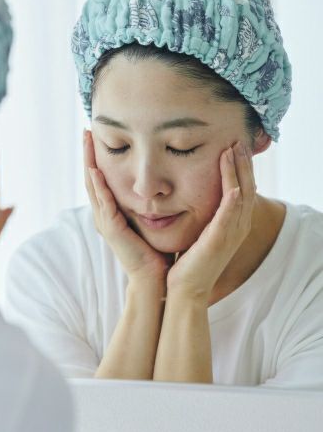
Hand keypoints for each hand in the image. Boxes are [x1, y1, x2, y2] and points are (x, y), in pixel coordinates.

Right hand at [84, 130, 172, 288]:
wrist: (153, 279)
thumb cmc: (154, 253)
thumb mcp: (149, 221)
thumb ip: (147, 205)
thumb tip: (161, 187)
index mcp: (111, 212)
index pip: (100, 179)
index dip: (97, 157)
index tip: (97, 136)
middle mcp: (104, 215)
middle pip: (91, 178)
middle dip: (88, 154)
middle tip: (86, 130)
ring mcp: (105, 222)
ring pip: (92, 186)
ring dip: (89, 162)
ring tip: (87, 142)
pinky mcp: (112, 229)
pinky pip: (104, 203)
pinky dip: (98, 186)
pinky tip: (96, 169)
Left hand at [166, 142, 255, 298]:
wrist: (184, 289)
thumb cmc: (187, 263)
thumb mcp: (197, 234)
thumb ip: (199, 218)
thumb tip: (187, 201)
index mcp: (230, 225)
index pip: (241, 190)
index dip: (239, 169)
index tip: (233, 148)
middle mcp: (236, 228)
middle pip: (247, 188)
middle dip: (243, 164)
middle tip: (239, 141)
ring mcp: (231, 234)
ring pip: (242, 195)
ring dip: (239, 171)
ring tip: (234, 150)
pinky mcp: (220, 239)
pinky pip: (231, 213)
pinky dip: (234, 195)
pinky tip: (234, 182)